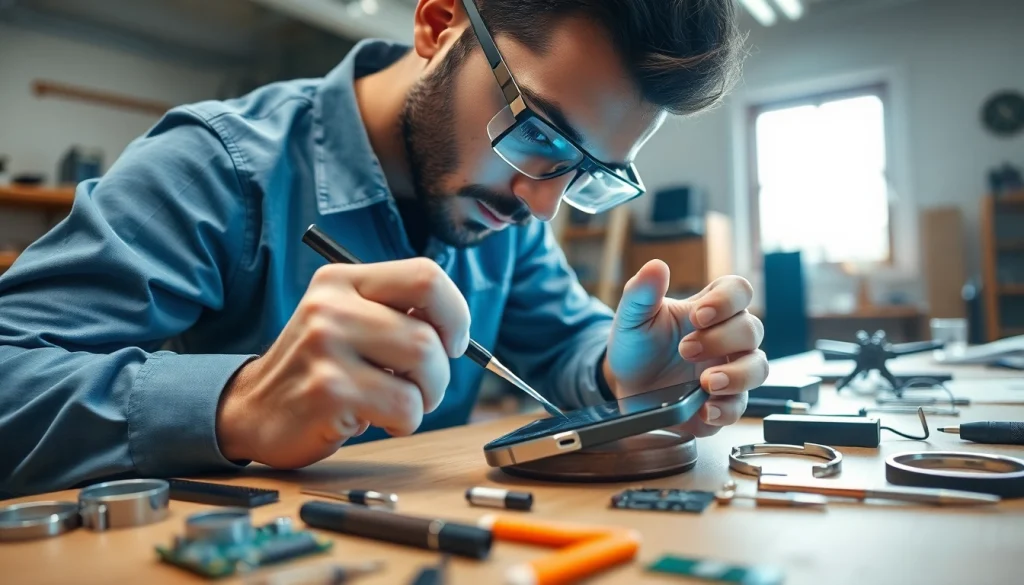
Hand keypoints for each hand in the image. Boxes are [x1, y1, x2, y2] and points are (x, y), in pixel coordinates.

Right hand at [215, 258, 470, 468]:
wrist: (251, 409)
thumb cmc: (318, 368)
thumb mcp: (349, 321)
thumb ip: (396, 314)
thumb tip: (456, 329)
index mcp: (342, 280)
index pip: (426, 276)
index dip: (454, 314)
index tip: (451, 342)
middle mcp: (330, 306)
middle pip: (429, 334)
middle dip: (440, 373)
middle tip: (421, 388)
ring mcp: (325, 346)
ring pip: (424, 369)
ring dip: (425, 399)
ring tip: (397, 404)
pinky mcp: (326, 391)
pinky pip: (403, 408)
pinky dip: (404, 422)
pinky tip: (373, 419)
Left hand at [603, 260, 767, 437]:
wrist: (624, 384)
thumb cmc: (637, 344)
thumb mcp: (632, 317)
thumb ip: (642, 292)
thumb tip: (655, 266)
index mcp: (710, 309)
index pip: (739, 291)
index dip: (727, 301)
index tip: (699, 315)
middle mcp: (727, 339)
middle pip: (751, 330)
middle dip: (721, 339)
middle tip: (685, 349)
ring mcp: (729, 371)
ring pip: (758, 368)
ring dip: (736, 375)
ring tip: (706, 382)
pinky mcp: (723, 402)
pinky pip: (739, 406)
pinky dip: (725, 408)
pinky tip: (704, 408)